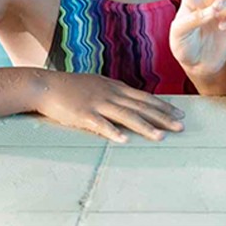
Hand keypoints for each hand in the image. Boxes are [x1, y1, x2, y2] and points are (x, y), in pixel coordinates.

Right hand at [31, 70, 183, 142]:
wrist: (45, 85)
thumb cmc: (70, 86)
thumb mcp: (96, 84)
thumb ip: (113, 92)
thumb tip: (129, 101)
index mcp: (114, 87)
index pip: (144, 97)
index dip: (162, 106)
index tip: (179, 113)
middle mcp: (109, 94)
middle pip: (140, 106)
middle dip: (162, 117)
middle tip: (181, 126)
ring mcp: (96, 103)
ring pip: (125, 116)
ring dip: (145, 126)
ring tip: (160, 137)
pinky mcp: (82, 114)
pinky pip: (100, 124)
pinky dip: (112, 132)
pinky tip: (124, 140)